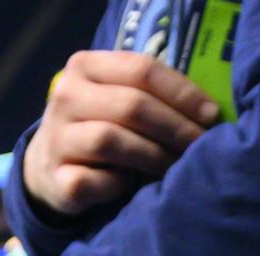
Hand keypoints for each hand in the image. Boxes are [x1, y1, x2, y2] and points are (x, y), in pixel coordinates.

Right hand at [25, 51, 219, 217]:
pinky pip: (94, 181)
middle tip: (200, 144)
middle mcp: (66, 96)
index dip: (182, 92)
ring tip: (176, 166)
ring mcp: (56, 138)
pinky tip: (132, 184)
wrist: (49, 165)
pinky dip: (118, 184)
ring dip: (153, 156)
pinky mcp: (55, 178)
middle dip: (174, 127)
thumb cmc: (98, 125)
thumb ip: (149, 93)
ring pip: (111, 141)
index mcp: (85, 66)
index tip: (211, 114)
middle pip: (131, 105)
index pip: (142, 70)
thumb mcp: (117, 96)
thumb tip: (208, 113)